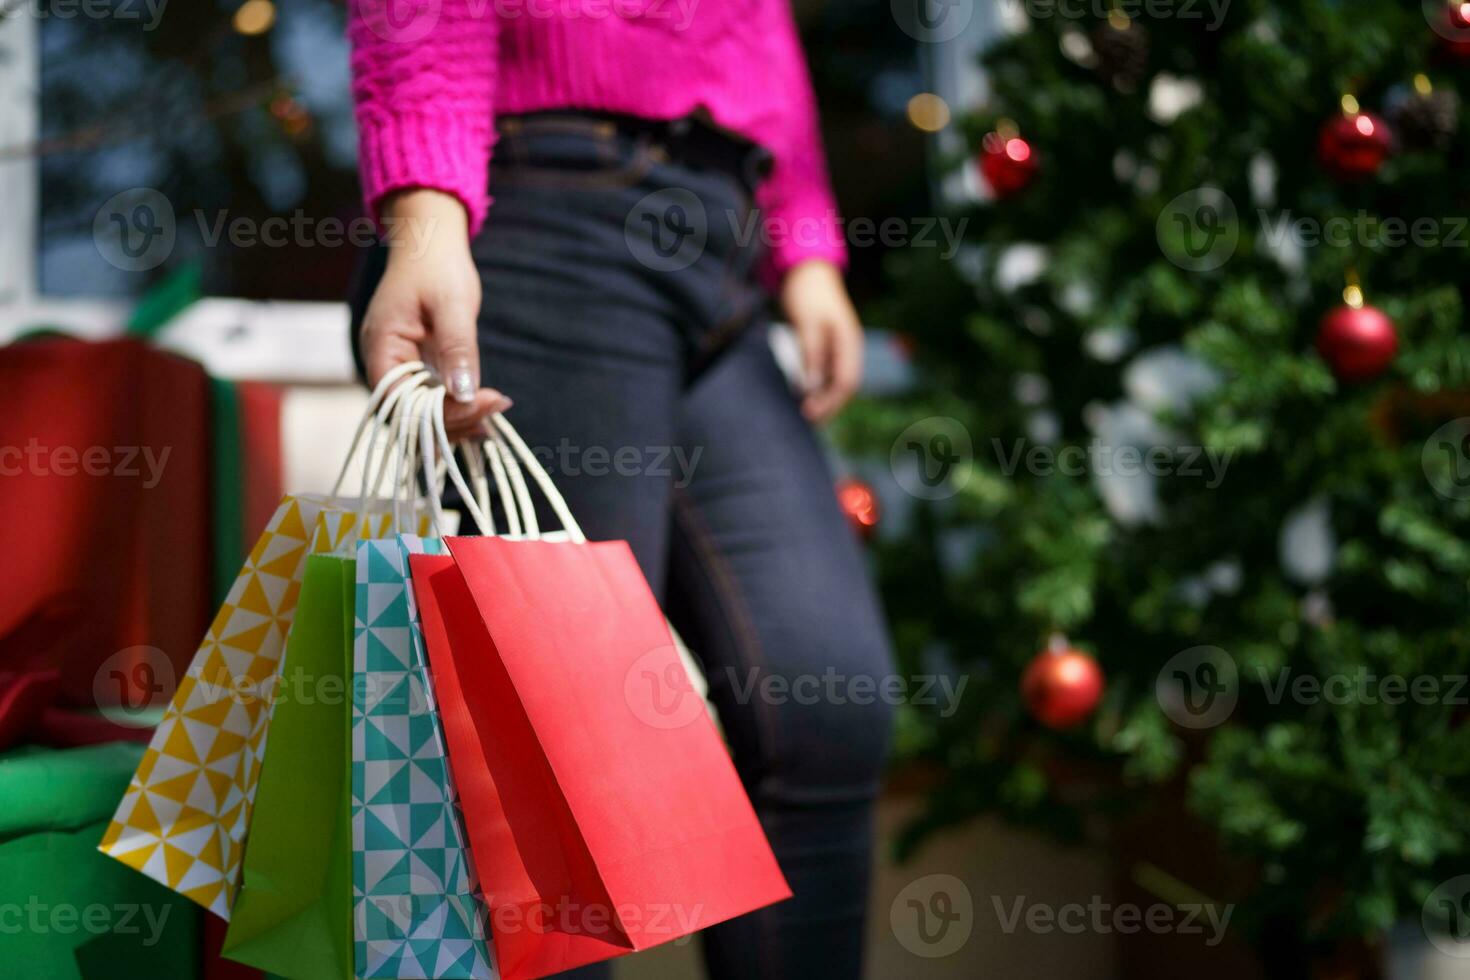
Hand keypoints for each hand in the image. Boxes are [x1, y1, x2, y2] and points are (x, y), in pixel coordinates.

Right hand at [359, 189, 509, 437]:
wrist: (429, 243)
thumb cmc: (437, 265)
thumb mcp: (453, 304)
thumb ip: (457, 348)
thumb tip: (464, 393)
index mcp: (380, 347)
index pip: (401, 402)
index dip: (440, 413)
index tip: (484, 402)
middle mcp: (383, 363)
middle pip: (409, 415)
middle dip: (452, 420)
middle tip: (496, 409)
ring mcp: (397, 366)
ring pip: (420, 412)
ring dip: (456, 419)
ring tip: (494, 415)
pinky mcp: (415, 366)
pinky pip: (429, 398)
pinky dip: (454, 406)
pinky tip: (482, 410)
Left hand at [780, 259, 863, 422]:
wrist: (807, 269)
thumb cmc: (807, 293)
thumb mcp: (807, 324)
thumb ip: (812, 355)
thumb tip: (812, 387)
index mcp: (849, 341)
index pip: (846, 382)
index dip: (830, 401)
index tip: (809, 413)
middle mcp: (849, 347)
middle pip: (844, 385)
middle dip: (829, 404)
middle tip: (808, 419)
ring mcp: (840, 346)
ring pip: (837, 380)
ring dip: (824, 397)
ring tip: (807, 411)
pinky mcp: (829, 344)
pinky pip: (828, 371)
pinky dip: (819, 384)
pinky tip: (806, 392)